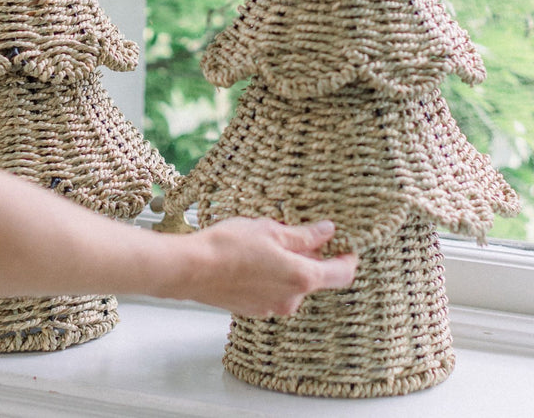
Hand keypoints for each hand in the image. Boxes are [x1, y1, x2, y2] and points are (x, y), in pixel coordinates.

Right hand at [183, 217, 357, 316]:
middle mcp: (292, 299)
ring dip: (287, 265)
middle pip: (314, 277)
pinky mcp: (254, 309)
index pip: (342, 274)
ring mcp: (272, 307)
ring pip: (292, 284)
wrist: (192, 269)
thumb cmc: (229, 246)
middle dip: (309, 256)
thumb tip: (327, 232)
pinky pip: (273, 291)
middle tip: (294, 231)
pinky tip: (251, 259)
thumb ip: (304, 235)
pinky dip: (270, 276)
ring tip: (265, 243)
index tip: (346, 243)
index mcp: (302, 277)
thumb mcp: (271, 230)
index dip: (348, 257)